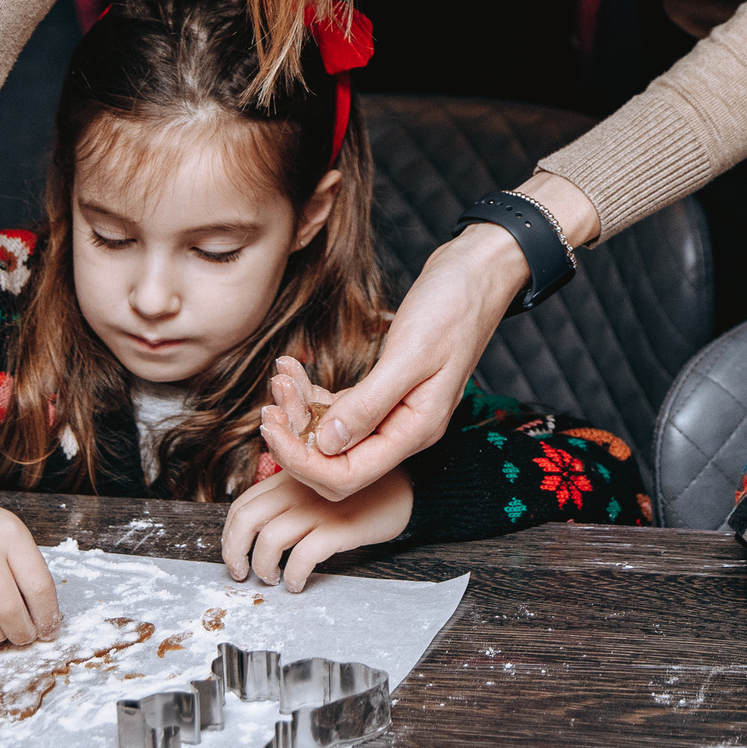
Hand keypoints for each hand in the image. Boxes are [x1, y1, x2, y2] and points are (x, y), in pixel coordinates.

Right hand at [0, 478, 60, 645]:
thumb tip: (41, 609)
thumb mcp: (2, 527)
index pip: (38, 586)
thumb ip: (22, 563)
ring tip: (1, 633)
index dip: (47, 615)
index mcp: (7, 532)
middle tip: (26, 637)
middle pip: (10, 610)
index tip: (50, 629)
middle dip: (23, 633)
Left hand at [221, 466, 415, 592]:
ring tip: (274, 579)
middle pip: (247, 520)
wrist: (407, 488)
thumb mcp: (319, 481)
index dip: (230, 536)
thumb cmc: (360, 490)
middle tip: (242, 574)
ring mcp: (319, 508)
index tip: (235, 555)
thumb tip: (256, 527)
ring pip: (270, 541)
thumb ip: (289, 494)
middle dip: (235, 553)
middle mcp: (300, 489)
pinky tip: (298, 583)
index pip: (242, 505)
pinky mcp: (340, 527)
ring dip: (263, 568)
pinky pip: (303, 556)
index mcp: (290, 477)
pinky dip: (293, 575)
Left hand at [270, 172, 597, 500]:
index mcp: (415, 430)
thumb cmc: (454, 307)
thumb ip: (369, 403)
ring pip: (334, 434)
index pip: (348, 475)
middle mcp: (404, 429)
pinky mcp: (386, 389)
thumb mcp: (410, 354)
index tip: (271, 428)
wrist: (477, 272)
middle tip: (269, 405)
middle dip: (297, 439)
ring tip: (281, 376)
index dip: (303, 461)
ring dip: (300, 410)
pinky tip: (293, 367)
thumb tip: (325, 444)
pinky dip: (312, 392)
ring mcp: (395, 411)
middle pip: (336, 463)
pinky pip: (341, 406)